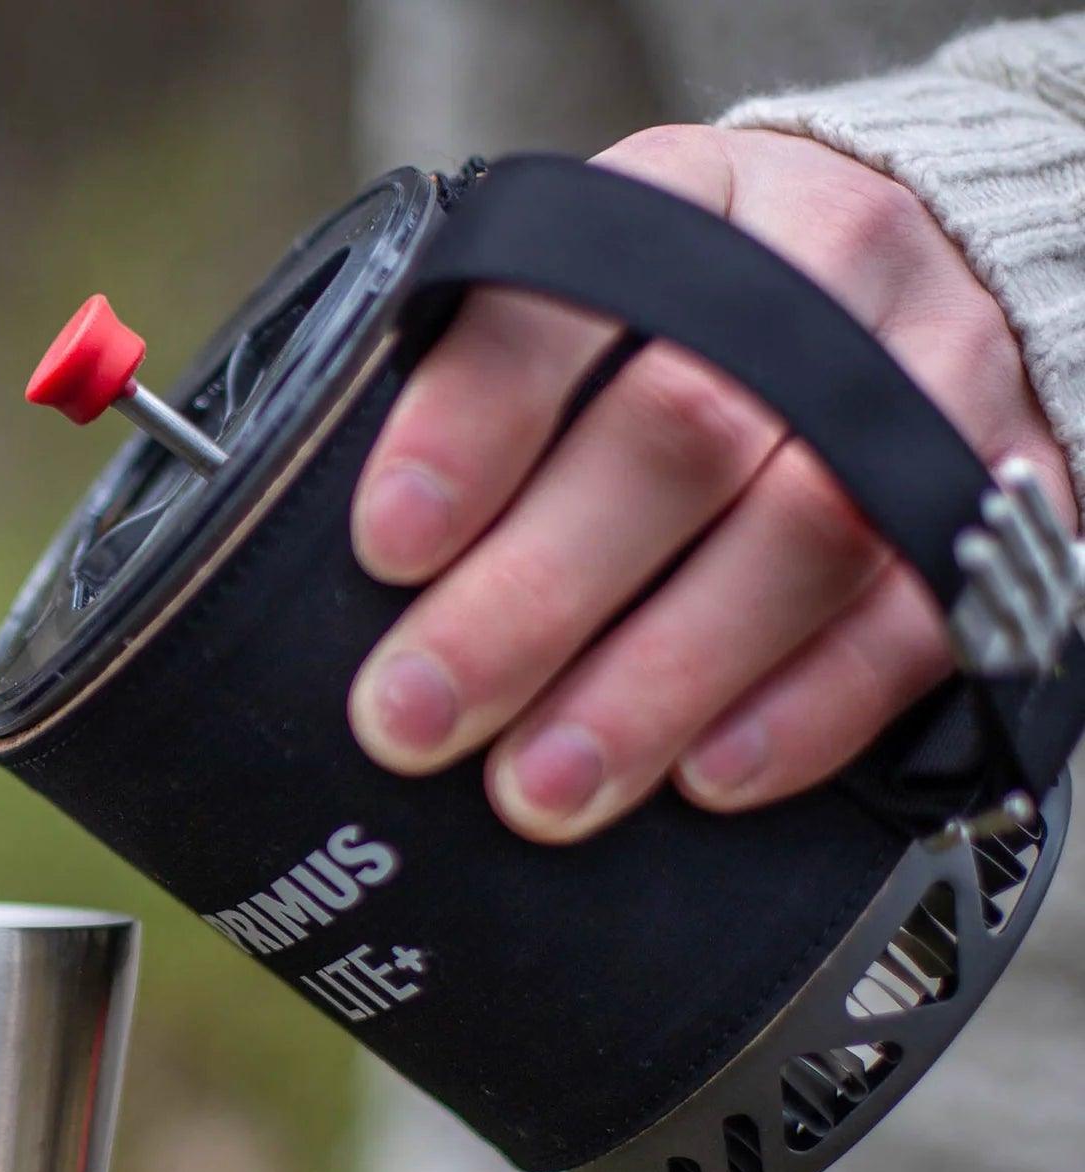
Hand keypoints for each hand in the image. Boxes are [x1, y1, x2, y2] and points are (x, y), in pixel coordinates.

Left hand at [348, 127, 1074, 841]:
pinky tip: (707, 780)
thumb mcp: (596, 303)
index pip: (561, 297)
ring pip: (801, 539)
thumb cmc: (703, 327)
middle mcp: (819, 282)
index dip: (469, 426)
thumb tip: (345, 572)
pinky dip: (805, 713)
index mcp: (684, 207)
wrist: (921, 294)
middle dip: (532, 597)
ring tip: (540, 790)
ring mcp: (925, 395)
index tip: (385, 546)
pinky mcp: (1000, 512)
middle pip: (679, 434)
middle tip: (416, 719)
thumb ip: (490, 397)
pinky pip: (918, 622)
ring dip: (655, 684)